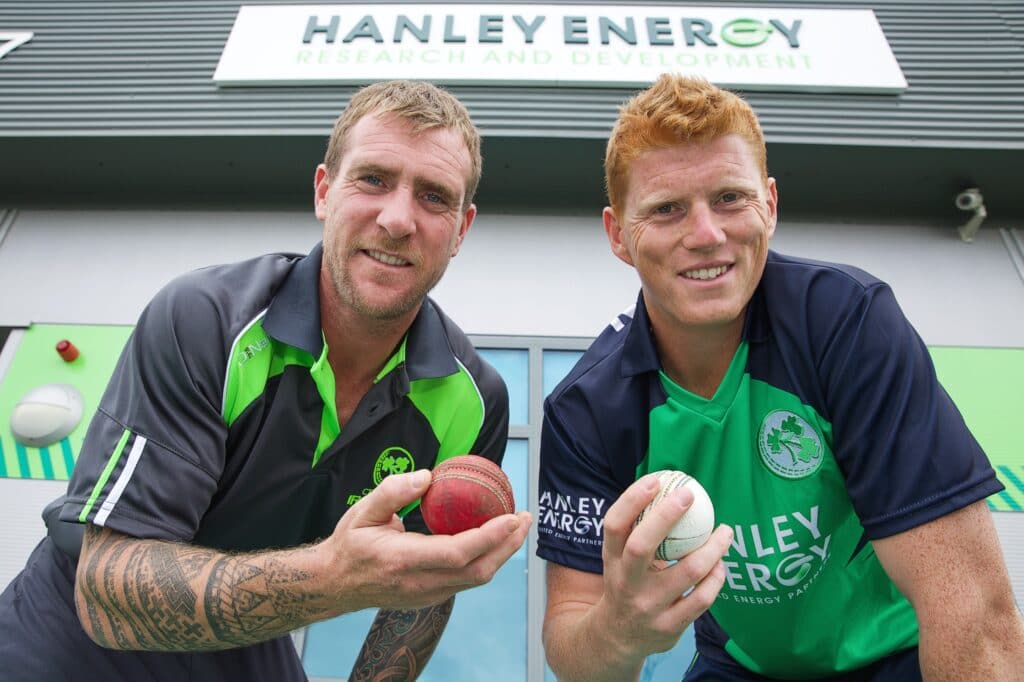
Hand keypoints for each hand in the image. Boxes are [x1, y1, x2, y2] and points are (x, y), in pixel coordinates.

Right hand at [318, 469, 531, 613]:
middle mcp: (420, 583)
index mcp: (403, 560)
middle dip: (508, 545)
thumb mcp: (362, 511)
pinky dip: (488, 560)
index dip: (489, 537)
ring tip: (518, 527)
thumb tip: (427, 476)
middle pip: (478, 571)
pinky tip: (495, 540)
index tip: (511, 517)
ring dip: (503, 553)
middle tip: (525, 518)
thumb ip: (393, 491)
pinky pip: (468, 580)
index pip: (457, 553)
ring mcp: (428, 594)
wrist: (335, 584)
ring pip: (477, 579)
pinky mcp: (432, 596)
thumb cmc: (349, 545)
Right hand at [597, 473, 731, 656]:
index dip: (631, 500)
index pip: (614, 525)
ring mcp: (647, 607)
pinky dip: (716, 577)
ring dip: (712, 548)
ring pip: (686, 572)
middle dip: (666, 516)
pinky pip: (702, 598)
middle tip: (690, 495)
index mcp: (611, 560)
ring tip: (725, 532)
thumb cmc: (627, 584)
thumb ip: (637, 531)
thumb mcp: (620, 560)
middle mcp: (625, 583)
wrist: (617, 638)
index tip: (655, 480)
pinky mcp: (670, 627)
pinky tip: (721, 564)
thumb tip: (669, 487)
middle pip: (641, 545)